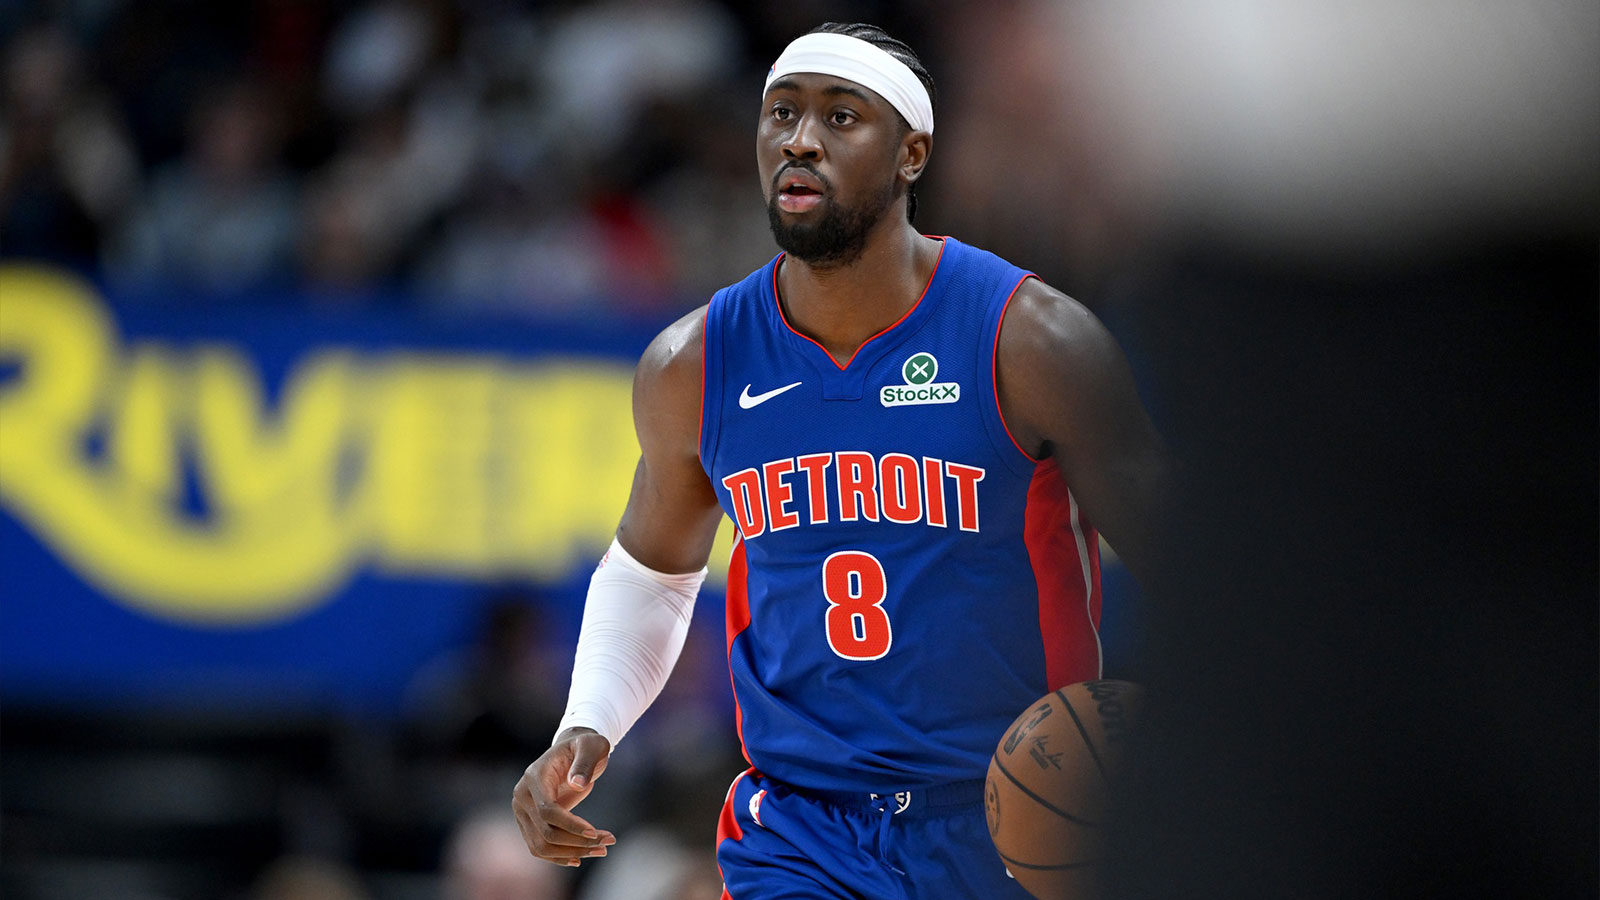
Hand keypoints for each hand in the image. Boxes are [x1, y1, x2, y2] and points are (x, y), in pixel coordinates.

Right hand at [512, 727, 616, 865]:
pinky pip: (539, 848)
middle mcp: (522, 796)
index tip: (595, 832)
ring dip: (571, 853)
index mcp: (534, 776)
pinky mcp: (529, 823)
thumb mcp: (592, 746)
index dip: (570, 825)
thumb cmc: (585, 746)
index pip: (547, 810)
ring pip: (541, 846)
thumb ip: (585, 762)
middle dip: (577, 842)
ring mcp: (522, 811)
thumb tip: (577, 784)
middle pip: (545, 832)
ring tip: (601, 850)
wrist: (573, 751)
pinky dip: (559, 857)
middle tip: (608, 842)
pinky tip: (580, 858)